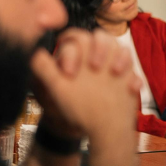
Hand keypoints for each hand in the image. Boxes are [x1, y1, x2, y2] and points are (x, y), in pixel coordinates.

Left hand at [31, 29, 140, 144]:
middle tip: (95, 67)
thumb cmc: (70, 109)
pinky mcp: (125, 74)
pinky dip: (132, 75)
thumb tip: (32, 51)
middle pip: (98, 37)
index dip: (71, 51)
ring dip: (118, 56)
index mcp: (74, 55)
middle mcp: (92, 55)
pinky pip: (132, 66)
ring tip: (116, 72)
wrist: (92, 129)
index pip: (73, 38)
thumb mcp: (54, 90)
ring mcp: (110, 63)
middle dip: (98, 48)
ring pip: (118, 47)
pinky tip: (129, 87)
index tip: (69, 72)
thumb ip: (43, 70)